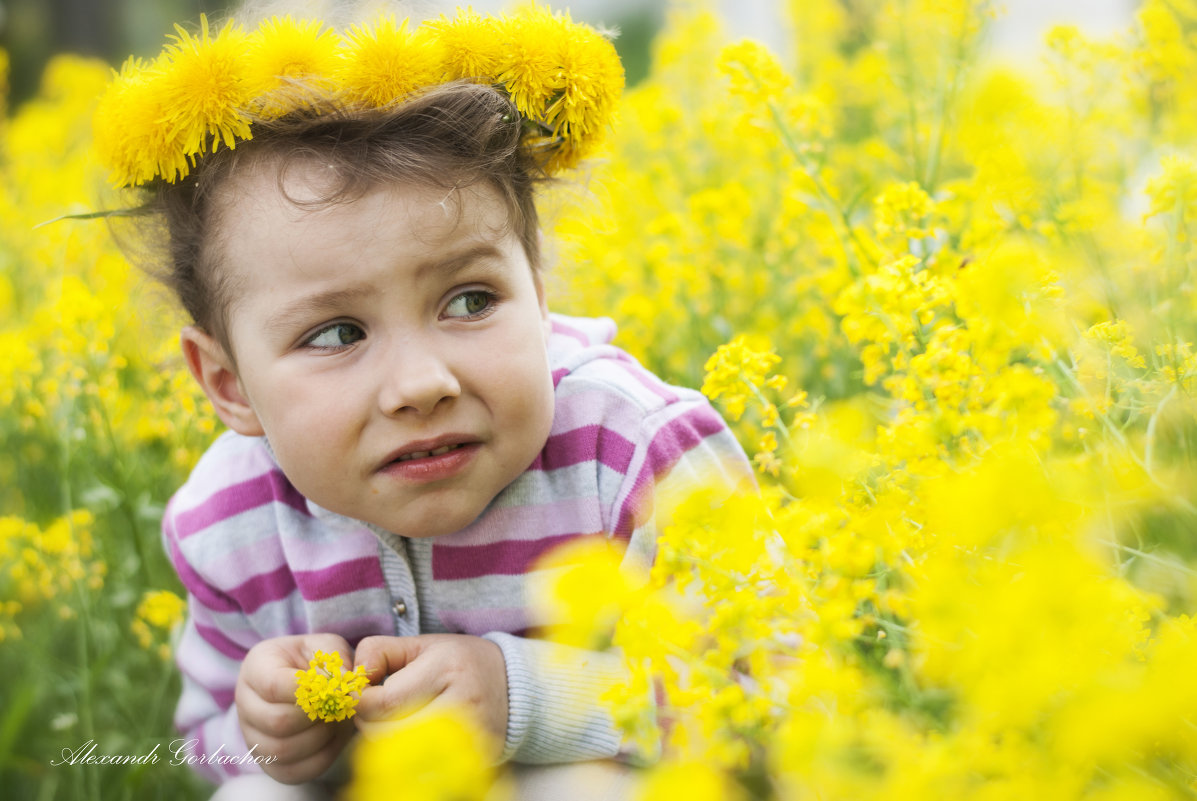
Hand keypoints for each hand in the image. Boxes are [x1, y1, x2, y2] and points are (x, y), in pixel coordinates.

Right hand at [234, 634, 356, 783]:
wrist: (306, 683)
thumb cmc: (316, 662)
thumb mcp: (326, 648)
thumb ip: (335, 659)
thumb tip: (344, 684)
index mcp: (256, 667)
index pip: (273, 686)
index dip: (309, 691)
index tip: (336, 689)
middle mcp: (245, 703)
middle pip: (277, 722)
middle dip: (317, 716)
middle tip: (340, 705)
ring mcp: (252, 736)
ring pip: (283, 750)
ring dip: (320, 737)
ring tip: (337, 719)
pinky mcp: (267, 762)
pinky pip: (291, 771)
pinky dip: (319, 758)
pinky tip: (332, 737)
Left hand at [352, 634, 508, 758]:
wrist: (512, 686)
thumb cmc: (459, 662)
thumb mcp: (420, 644)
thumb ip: (379, 652)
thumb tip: (354, 678)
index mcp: (447, 669)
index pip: (383, 703)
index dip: (361, 701)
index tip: (362, 694)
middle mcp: (461, 705)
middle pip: (388, 734)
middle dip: (370, 724)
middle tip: (376, 710)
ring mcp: (470, 738)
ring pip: (401, 757)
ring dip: (386, 742)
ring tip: (393, 722)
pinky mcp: (474, 761)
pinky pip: (423, 772)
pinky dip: (409, 759)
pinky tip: (412, 740)